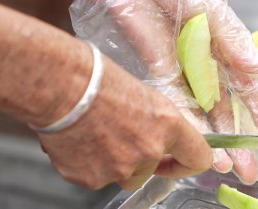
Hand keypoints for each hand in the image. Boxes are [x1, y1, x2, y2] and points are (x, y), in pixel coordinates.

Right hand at [38, 58, 212, 190]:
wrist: (59, 85)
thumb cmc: (96, 77)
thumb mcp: (141, 93)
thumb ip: (154, 121)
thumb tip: (156, 133)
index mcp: (167, 123)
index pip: (197, 157)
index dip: (189, 163)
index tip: (180, 162)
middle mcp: (148, 150)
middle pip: (151, 169)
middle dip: (138, 157)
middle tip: (118, 134)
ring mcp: (120, 168)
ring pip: (123, 175)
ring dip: (114, 162)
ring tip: (95, 132)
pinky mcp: (91, 179)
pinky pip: (95, 177)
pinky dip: (87, 164)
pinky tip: (78, 139)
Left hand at [70, 0, 257, 183]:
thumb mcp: (210, 6)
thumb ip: (234, 39)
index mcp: (226, 41)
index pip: (249, 82)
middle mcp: (206, 60)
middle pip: (227, 105)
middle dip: (240, 136)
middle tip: (249, 167)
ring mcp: (183, 67)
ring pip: (203, 110)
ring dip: (214, 136)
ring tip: (224, 164)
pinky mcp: (158, 70)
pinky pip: (175, 100)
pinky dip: (186, 120)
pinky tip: (197, 140)